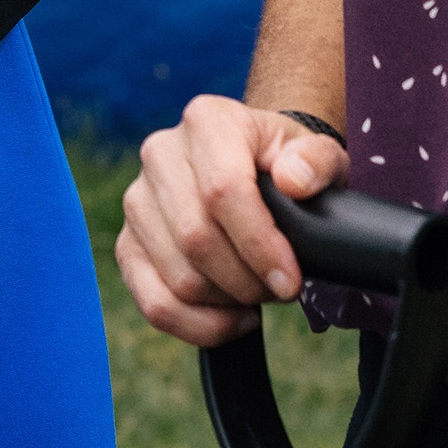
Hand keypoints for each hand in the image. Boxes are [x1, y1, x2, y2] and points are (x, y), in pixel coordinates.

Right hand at [114, 94, 349, 346]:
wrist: (254, 171)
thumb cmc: (289, 166)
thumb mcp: (320, 154)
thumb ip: (318, 160)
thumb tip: (292, 180)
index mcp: (207, 121)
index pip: (222, 188)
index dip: (258, 243)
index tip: (290, 280)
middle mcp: (161, 153)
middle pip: (196, 238)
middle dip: (247, 280)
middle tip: (281, 289)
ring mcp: (137, 199)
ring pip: (178, 276)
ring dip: (227, 302)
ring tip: (258, 295)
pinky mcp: (127, 243)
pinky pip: (153, 303)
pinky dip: (198, 326)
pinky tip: (231, 319)